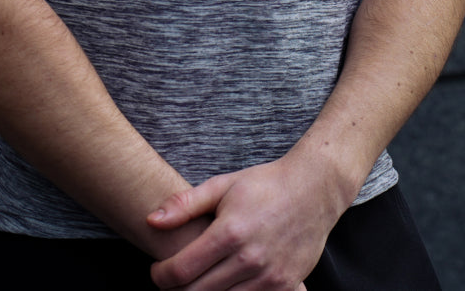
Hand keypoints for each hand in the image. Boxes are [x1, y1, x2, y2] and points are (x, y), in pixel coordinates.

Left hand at [146, 156, 339, 290]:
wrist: (313, 190)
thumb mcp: (222, 185)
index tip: (156, 271)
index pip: (182, 269)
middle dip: (176, 290)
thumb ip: (185, 204)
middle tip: (171, 281)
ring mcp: (269, 278)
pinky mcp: (285, 287)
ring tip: (195, 283)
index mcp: (230, 232)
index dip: (161, 275)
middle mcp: (249, 259)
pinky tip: (223, 286)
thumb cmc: (264, 184)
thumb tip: (151, 220)